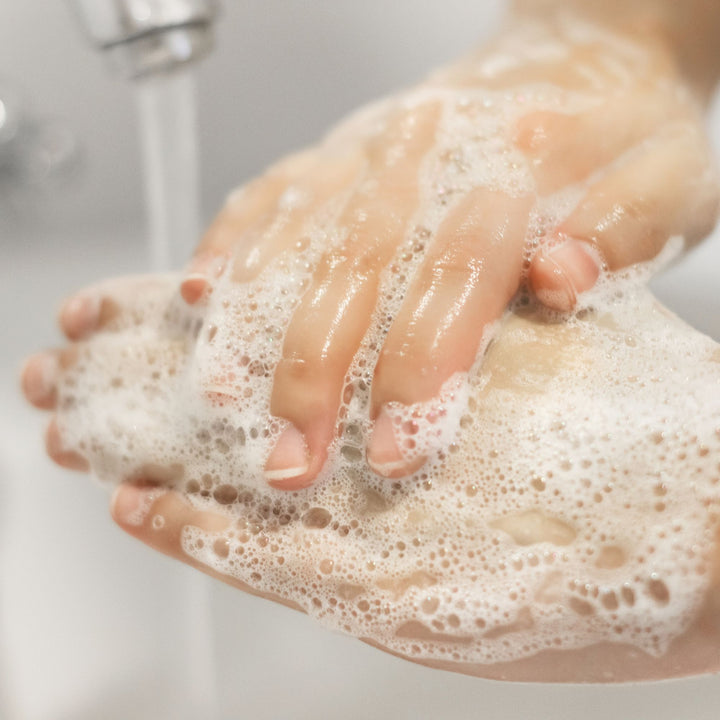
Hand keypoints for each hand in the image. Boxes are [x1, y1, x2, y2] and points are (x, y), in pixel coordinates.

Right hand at [178, 16, 718, 486]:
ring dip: (253, 322)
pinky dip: (228, 241)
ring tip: (223, 399)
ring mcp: (374, 144)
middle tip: (288, 462)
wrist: (581, 52)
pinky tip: (199, 295)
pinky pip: (269, 188)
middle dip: (313, 373)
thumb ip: (624, 226)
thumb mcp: (668, 177)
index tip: (390, 453)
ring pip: (296, 232)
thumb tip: (557, 276)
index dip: (417, 369)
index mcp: (519, 163)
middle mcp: (430, 150)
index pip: (457, 275)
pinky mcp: (339, 147)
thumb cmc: (624, 129)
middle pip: (355, 265)